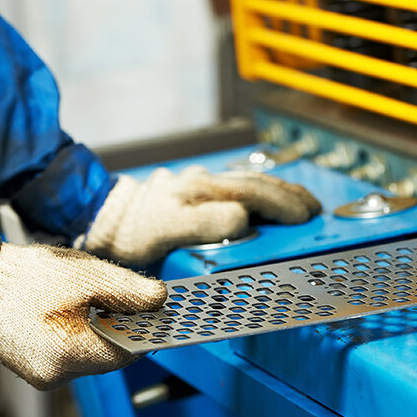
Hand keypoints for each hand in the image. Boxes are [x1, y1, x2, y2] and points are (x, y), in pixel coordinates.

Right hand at [0, 243, 166, 389]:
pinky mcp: (32, 367)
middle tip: (127, 298)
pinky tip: (73, 311)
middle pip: (110, 356)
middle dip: (121, 328)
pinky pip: (69, 354)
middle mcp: (55, 375)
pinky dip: (78, 334)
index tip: (157, 311)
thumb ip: (131, 291)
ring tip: (94, 300)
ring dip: (100, 330)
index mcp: (71, 355)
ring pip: (90, 355)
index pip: (128, 352)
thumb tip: (161, 300)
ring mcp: (41, 374)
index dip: (145, 330)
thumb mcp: (90, 276)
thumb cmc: (28, 277)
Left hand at [80, 166, 321, 264]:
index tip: (305, 220)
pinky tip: (272, 200)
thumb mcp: (165, 231)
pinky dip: (264, 192)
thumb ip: (205, 223)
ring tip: (304, 205)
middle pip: (258, 186)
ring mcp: (202, 185)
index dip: (282, 209)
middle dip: (291, 198)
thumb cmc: (131, 233)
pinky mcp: (197, 189)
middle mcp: (205, 184)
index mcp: (201, 193)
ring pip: (251, 183)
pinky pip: (240, 186)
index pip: (255, 198)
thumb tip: (244, 220)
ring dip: (281, 193)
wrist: (101, 220)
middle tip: (315, 212)